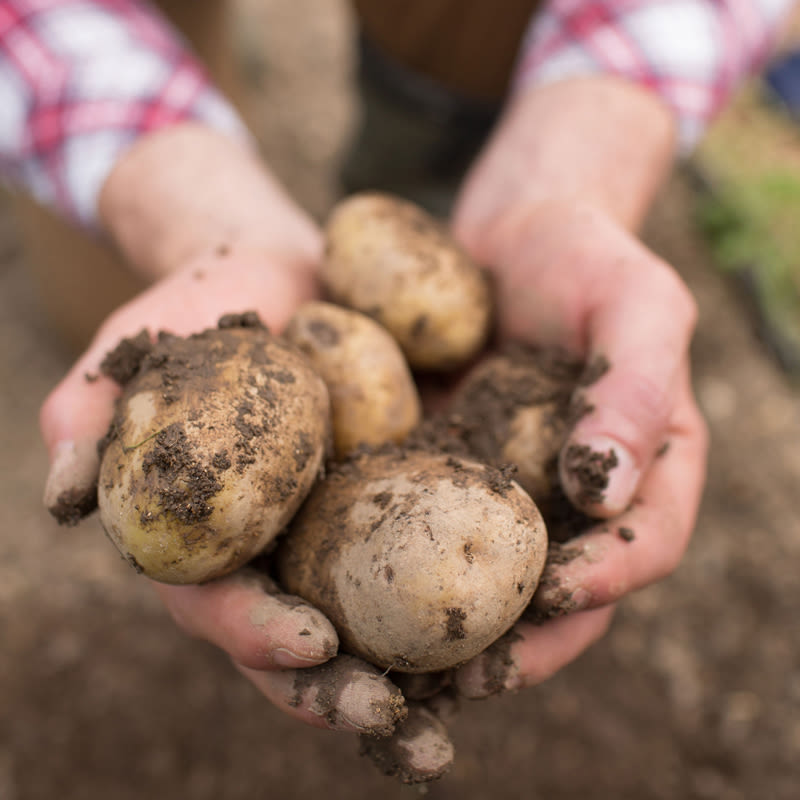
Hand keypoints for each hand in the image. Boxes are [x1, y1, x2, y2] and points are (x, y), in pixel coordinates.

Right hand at [37, 124, 417, 739]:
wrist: (286, 274)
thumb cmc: (203, 311)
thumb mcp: (136, 352)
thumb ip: (90, 419)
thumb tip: (60, 499)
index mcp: (213, 538)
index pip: (224, 606)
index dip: (256, 633)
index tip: (308, 643)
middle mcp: (283, 551)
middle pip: (307, 642)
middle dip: (344, 689)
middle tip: (396, 718)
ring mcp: (346, 532)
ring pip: (380, 618)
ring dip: (424, 668)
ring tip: (476, 694)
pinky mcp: (403, 498)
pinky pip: (437, 550)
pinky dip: (474, 587)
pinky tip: (527, 610)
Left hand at [447, 78, 708, 695]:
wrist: (511, 236)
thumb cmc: (586, 257)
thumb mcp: (635, 300)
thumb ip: (638, 384)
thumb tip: (607, 486)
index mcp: (647, 467)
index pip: (647, 545)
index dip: (611, 582)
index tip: (559, 597)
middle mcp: (580, 496)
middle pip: (567, 594)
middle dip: (524, 643)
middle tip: (468, 678)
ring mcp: (512, 491)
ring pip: (492, 579)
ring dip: (453, 631)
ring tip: (400, 665)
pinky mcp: (450, 473)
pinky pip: (428, 530)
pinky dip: (399, 566)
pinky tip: (353, 587)